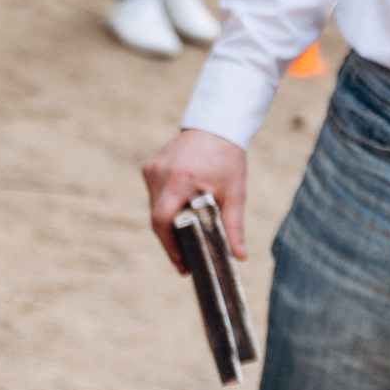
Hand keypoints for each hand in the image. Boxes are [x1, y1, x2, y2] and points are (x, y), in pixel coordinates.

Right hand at [142, 128, 248, 270]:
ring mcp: (152, 169)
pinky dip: (165, 209)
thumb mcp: (234, 193)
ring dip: (167, 226)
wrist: (215, 126)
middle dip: (170, 242)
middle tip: (186, 261)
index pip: (163, 219)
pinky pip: (154, 196)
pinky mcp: (150, 167)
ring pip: (153, 208)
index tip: (182, 263)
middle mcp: (160, 173)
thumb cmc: (226, 158)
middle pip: (157, 218)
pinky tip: (179, 218)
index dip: (170, 245)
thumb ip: (233, 225)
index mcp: (181, 179)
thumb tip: (239, 256)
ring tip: (184, 242)